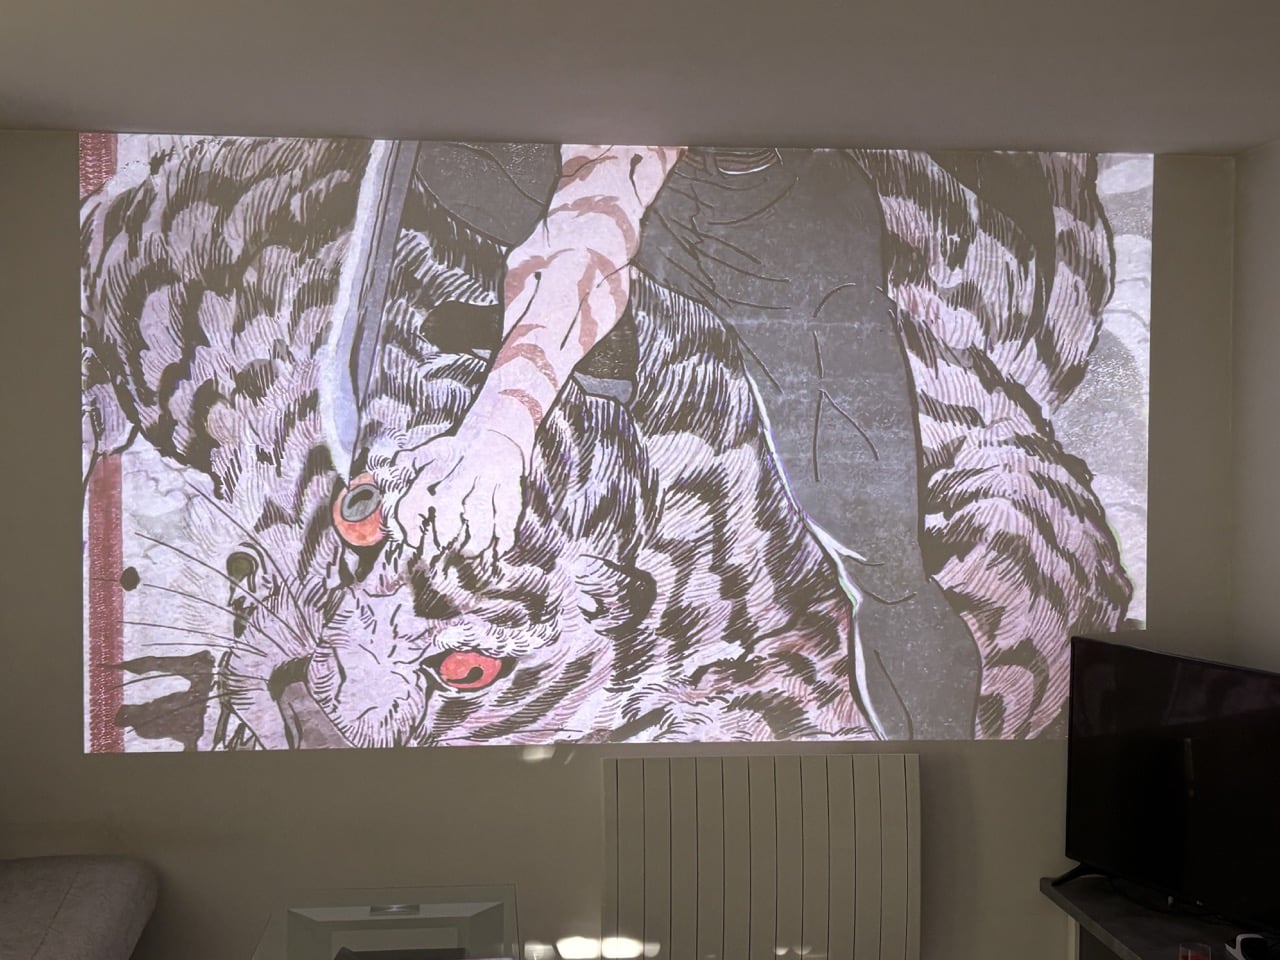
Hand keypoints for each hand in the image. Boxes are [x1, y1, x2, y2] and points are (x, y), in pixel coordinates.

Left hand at [392, 425, 526, 558]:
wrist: (505, 416)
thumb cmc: (466, 441)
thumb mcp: (438, 446)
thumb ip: (415, 458)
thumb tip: (397, 462)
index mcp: (441, 462)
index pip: (418, 493)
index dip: (411, 521)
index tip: (414, 541)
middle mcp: (463, 468)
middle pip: (448, 502)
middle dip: (444, 530)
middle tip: (443, 550)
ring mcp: (489, 475)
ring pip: (480, 512)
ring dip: (476, 538)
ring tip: (470, 552)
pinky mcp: (512, 481)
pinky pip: (508, 511)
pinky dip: (505, 533)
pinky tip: (501, 547)